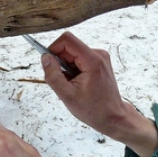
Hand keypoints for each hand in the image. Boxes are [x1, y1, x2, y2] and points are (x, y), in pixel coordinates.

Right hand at [43, 32, 157, 156]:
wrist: (112, 117)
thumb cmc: (93, 109)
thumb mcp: (67, 95)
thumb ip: (53, 75)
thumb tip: (45, 58)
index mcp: (92, 60)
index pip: (67, 39)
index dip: (53, 49)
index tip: (50, 65)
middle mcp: (98, 54)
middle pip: (69, 46)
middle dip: (61, 62)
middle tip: (64, 81)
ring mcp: (100, 57)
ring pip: (73, 54)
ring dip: (67, 68)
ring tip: (73, 85)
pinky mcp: (99, 62)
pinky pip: (79, 59)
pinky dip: (74, 70)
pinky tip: (78, 84)